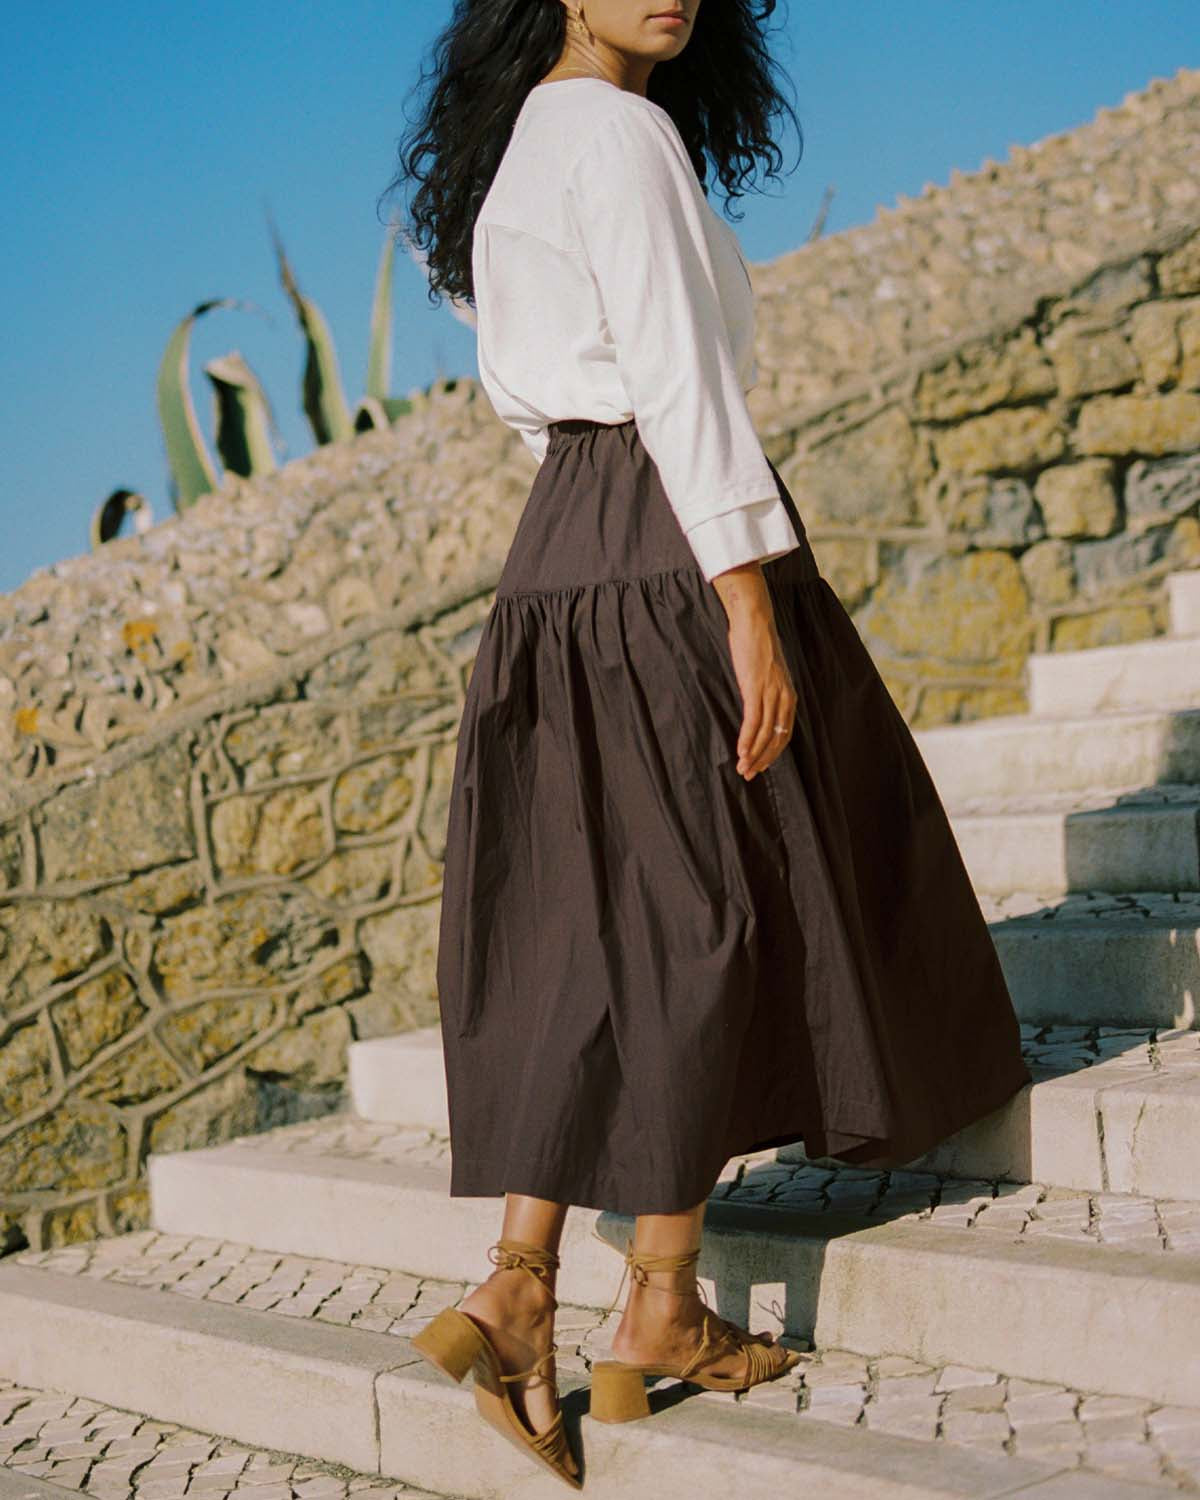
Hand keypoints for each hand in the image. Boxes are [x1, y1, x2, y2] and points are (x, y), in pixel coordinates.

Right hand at [710, 563, 796, 779]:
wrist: (754, 621)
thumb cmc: (757, 645)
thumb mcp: (767, 673)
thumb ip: (766, 690)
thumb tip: (757, 702)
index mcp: (788, 696)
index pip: (784, 734)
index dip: (772, 753)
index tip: (760, 765)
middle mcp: (784, 697)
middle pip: (776, 739)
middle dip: (763, 760)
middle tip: (750, 774)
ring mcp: (771, 693)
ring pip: (764, 734)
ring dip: (752, 754)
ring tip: (742, 769)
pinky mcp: (756, 688)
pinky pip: (753, 721)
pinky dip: (747, 739)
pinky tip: (740, 752)